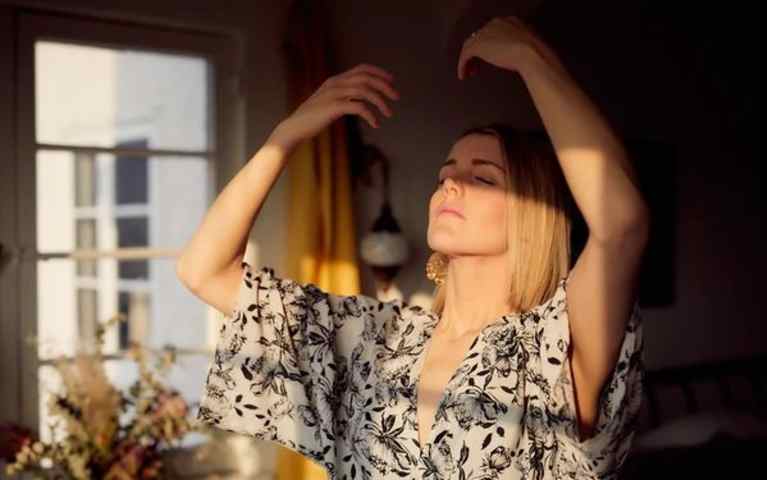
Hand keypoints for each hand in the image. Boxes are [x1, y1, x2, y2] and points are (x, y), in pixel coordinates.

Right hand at [269, 63, 399, 149]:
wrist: (295, 127)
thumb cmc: (313, 118)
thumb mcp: (329, 102)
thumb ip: (343, 97)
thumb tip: (360, 99)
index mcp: (335, 80)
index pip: (361, 69)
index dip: (379, 72)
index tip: (392, 81)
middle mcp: (335, 83)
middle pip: (366, 78)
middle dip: (384, 86)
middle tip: (396, 97)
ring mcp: (334, 94)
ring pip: (365, 91)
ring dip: (380, 101)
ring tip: (389, 113)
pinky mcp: (333, 107)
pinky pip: (358, 107)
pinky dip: (370, 114)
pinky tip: (375, 124)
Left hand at [457, 16, 564, 79]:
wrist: (531, 53)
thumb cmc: (536, 53)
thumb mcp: (529, 47)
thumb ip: (521, 48)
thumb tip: (520, 59)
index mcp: (509, 22)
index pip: (492, 32)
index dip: (489, 45)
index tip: (489, 57)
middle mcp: (495, 24)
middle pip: (479, 37)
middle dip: (477, 52)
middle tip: (476, 66)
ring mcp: (485, 33)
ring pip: (470, 45)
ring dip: (468, 59)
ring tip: (469, 72)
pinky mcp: (477, 44)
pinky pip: (465, 54)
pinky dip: (462, 65)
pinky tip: (463, 75)